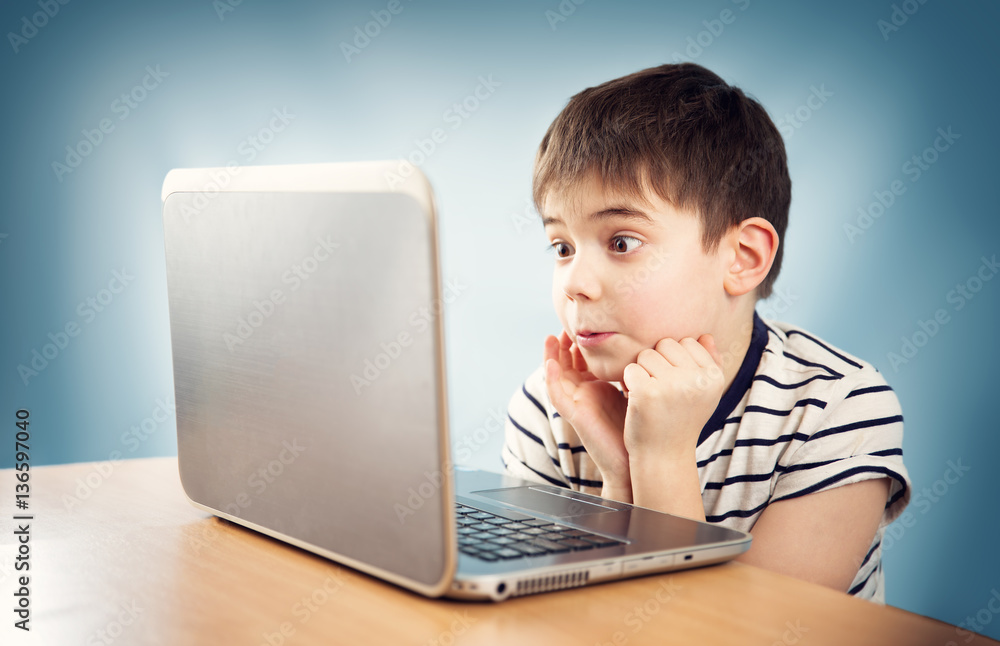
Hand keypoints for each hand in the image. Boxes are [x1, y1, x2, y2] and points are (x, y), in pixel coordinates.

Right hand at [543, 332, 629, 492]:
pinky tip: (550, 364)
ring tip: (552, 336)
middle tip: (568, 324)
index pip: (583, 360)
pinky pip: (557, 396)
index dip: (581, 342)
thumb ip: (635, 371)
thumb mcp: (638, 391)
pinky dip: (551, 380)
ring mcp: (578, 405)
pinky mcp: (575, 417)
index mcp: (598, 387)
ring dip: (552, 357)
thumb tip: (647, 346)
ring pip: (557, 377)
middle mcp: (585, 394)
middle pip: (567, 364)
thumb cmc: (641, 428)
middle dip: (565, 344)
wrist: (638, 460)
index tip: (587, 323)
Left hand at [622, 335, 724, 459]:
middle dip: (657, 363)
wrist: (664, 456)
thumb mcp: (703, 394)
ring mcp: (673, 386)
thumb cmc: (681, 420)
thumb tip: (705, 335)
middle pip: (665, 344)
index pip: (687, 342)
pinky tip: (638, 402)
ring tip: (651, 397)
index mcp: (714, 376)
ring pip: (646, 355)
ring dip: (643, 373)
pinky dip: (629, 383)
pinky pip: (631, 369)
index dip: (674, 361)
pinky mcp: (648, 392)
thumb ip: (709, 363)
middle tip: (661, 392)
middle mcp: (697, 379)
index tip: (676, 386)